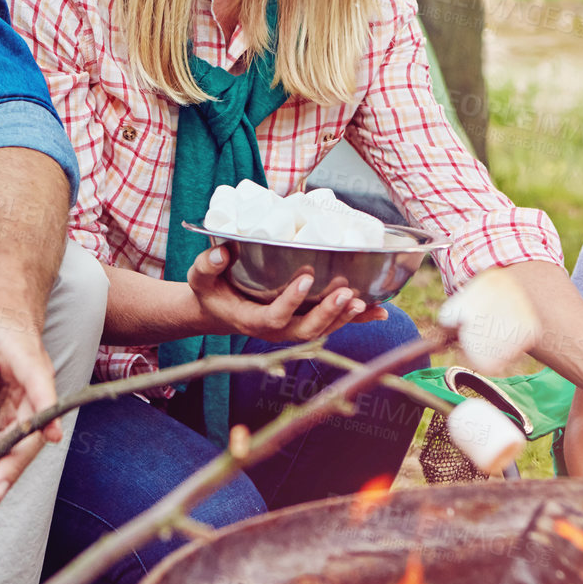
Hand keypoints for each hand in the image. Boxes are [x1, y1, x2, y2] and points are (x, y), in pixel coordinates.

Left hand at [0, 274, 61, 514]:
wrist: (3, 301)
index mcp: (26, 359)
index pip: (41, 390)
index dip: (45, 416)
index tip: (46, 440)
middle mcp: (35, 383)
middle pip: (32, 430)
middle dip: (12, 466)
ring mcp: (28, 397)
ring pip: (23, 441)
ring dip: (3, 472)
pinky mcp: (16, 406)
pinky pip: (11, 439)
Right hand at [187, 244, 384, 342]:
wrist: (220, 310)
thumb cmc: (212, 291)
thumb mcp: (200, 278)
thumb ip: (207, 266)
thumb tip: (221, 252)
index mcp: (252, 320)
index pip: (274, 318)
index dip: (290, 302)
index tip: (305, 278)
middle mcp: (277, 330)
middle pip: (306, 331)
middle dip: (327, 314)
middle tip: (344, 291)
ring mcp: (293, 328)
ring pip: (324, 330)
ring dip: (345, 317)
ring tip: (363, 300)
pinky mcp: (307, 321)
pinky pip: (335, 323)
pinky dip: (358, 318)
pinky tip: (382, 311)